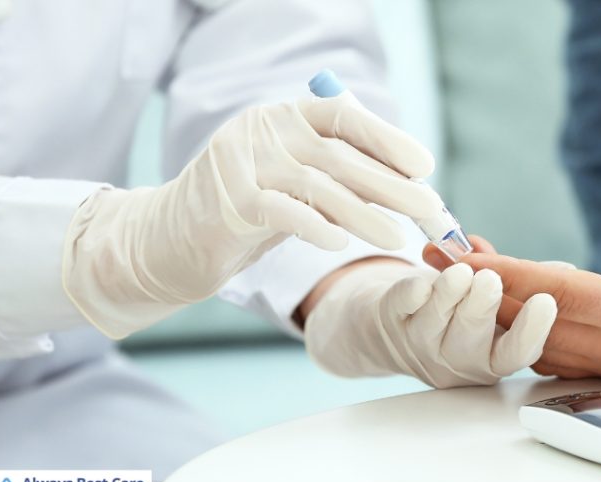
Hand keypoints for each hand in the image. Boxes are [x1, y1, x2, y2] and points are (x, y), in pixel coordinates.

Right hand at [63, 96, 440, 337]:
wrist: (170, 238)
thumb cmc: (247, 212)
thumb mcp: (294, 184)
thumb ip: (338, 177)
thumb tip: (410, 189)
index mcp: (285, 118)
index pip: (344, 117)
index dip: (388, 139)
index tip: (425, 166)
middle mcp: (264, 130)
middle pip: (340, 156)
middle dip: (391, 185)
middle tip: (430, 210)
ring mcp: (243, 163)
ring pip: (319, 187)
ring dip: (365, 215)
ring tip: (398, 238)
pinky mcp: (229, 201)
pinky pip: (283, 212)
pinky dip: (316, 227)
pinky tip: (341, 245)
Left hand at [302, 260, 556, 388]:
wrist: (398, 324)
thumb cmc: (460, 310)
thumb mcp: (495, 304)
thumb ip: (520, 285)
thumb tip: (564, 272)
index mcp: (493, 357)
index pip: (517, 353)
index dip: (532, 331)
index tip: (546, 302)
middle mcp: (458, 360)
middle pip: (473, 341)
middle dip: (481, 308)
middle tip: (489, 281)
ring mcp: (421, 346)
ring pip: (436, 323)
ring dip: (449, 293)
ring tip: (460, 270)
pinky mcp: (392, 323)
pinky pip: (402, 307)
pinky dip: (413, 291)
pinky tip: (423, 280)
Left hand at [425, 215, 600, 379]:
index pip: (554, 296)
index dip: (503, 275)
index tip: (457, 257)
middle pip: (527, 319)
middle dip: (475, 288)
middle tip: (429, 255)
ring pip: (532, 334)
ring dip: (491, 301)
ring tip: (454, 264)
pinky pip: (550, 340)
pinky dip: (519, 314)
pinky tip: (503, 288)